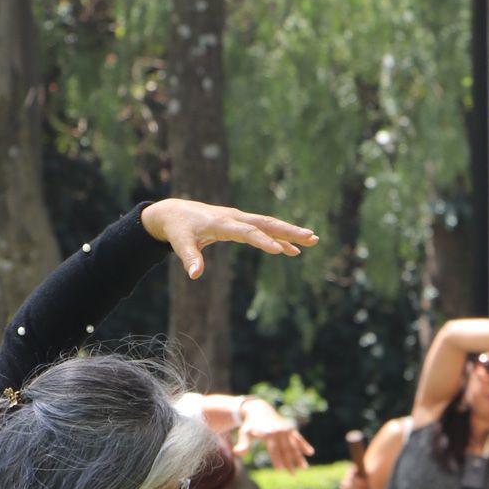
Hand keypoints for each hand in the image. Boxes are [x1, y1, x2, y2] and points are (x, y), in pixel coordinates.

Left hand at [141, 199, 316, 279]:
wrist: (176, 212)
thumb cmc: (178, 229)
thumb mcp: (180, 243)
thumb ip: (189, 258)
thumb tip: (195, 276)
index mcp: (221, 223)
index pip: (247, 232)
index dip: (263, 241)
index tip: (280, 251)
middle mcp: (235, 218)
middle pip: (266, 223)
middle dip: (289, 231)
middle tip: (310, 237)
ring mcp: (240, 219)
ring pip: (269, 224)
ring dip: (290, 232)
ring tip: (312, 240)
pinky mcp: (241, 223)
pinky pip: (264, 229)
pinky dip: (279, 238)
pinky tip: (293, 249)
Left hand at [236, 398, 313, 472]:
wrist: (259, 410)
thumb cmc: (250, 425)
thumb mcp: (245, 434)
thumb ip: (243, 444)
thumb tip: (236, 453)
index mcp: (269, 433)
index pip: (274, 449)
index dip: (277, 460)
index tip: (280, 470)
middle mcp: (279, 431)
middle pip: (285, 450)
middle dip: (289, 463)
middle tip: (293, 475)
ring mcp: (286, 429)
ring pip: (294, 446)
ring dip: (299, 457)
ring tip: (305, 468)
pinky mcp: (290, 428)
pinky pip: (298, 438)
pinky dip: (304, 445)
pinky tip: (311, 452)